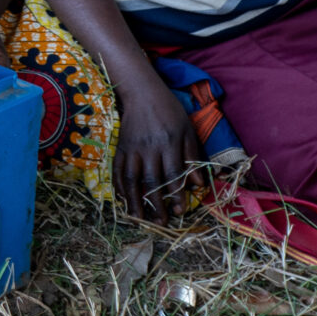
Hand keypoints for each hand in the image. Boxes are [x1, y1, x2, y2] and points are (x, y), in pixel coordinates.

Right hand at [116, 77, 198, 222]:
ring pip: (131, 179)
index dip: (176, 195)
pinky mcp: (120, 148)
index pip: (173, 174)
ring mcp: (132, 148)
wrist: (142, 92)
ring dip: (134, 201)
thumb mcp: (187, 129)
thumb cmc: (169, 111)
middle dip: (156, 205)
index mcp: (168, 143)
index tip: (180, 211)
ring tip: (138, 219)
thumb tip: (199, 183)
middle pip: (152, 181)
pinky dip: (119, 187)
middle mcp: (149, 148)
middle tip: (161, 223)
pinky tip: (123, 201)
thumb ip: (192, 156)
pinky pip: (117, 171)